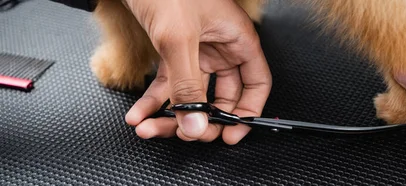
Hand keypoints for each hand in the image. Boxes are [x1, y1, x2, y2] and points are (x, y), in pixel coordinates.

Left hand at [122, 0, 271, 144]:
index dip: (247, 112)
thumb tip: (196, 123)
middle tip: (187, 133)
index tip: (231, 133)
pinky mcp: (171, 50)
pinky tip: (139, 114)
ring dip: (170, 115)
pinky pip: (167, 84)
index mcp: (237, 39)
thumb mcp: (179, 39)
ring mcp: (196, 50)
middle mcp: (220, 47)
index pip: (256, 84)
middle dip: (202, 119)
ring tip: (151, 128)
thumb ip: (188, 85)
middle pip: (221, 96)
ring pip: (191, 94)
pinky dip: (154, 101)